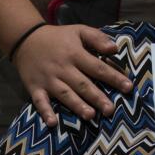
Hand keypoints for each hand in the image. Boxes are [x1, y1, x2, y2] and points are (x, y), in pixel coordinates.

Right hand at [11, 24, 132, 125]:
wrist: (25, 39)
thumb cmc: (58, 38)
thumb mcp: (78, 31)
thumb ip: (97, 38)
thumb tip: (115, 48)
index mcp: (75, 54)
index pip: (97, 67)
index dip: (113, 77)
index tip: (128, 88)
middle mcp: (63, 68)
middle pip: (82, 84)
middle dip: (97, 97)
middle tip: (110, 110)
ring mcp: (48, 79)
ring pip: (64, 94)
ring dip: (77, 105)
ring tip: (90, 116)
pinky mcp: (35, 88)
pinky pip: (40, 101)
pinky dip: (45, 112)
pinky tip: (52, 123)